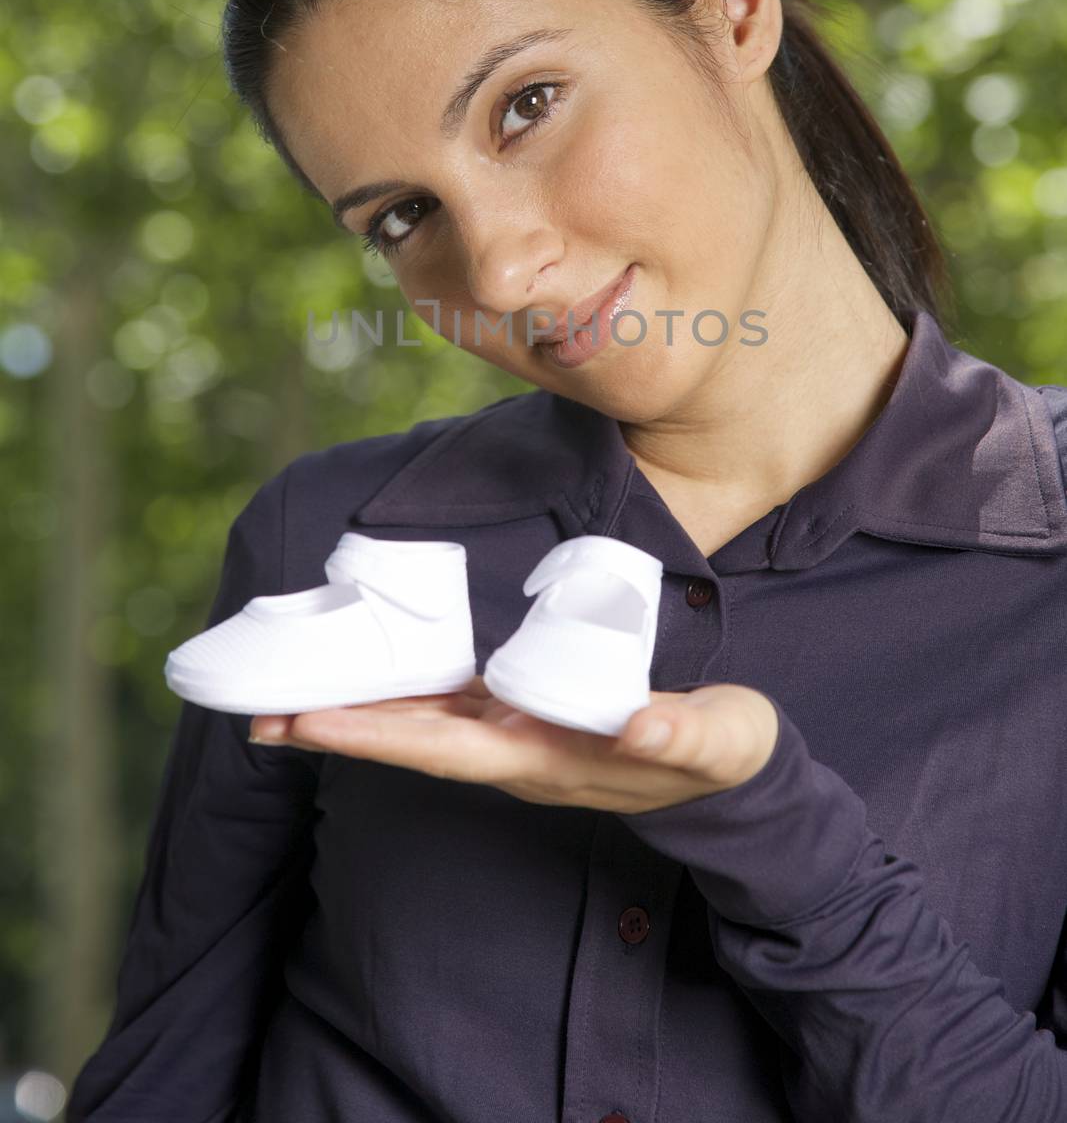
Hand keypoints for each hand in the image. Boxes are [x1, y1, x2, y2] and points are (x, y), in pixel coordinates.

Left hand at [249, 678, 779, 814]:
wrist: (734, 775)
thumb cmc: (724, 756)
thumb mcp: (718, 742)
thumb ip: (678, 733)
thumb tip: (637, 725)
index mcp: (549, 760)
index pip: (445, 751)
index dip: (377, 737)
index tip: (310, 724)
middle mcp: (518, 753)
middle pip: (412, 742)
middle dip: (339, 730)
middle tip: (260, 717)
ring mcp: (518, 736)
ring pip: (422, 723)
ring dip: (357, 713)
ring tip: (288, 700)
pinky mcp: (527, 712)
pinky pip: (449, 702)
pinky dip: (402, 691)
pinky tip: (371, 671)